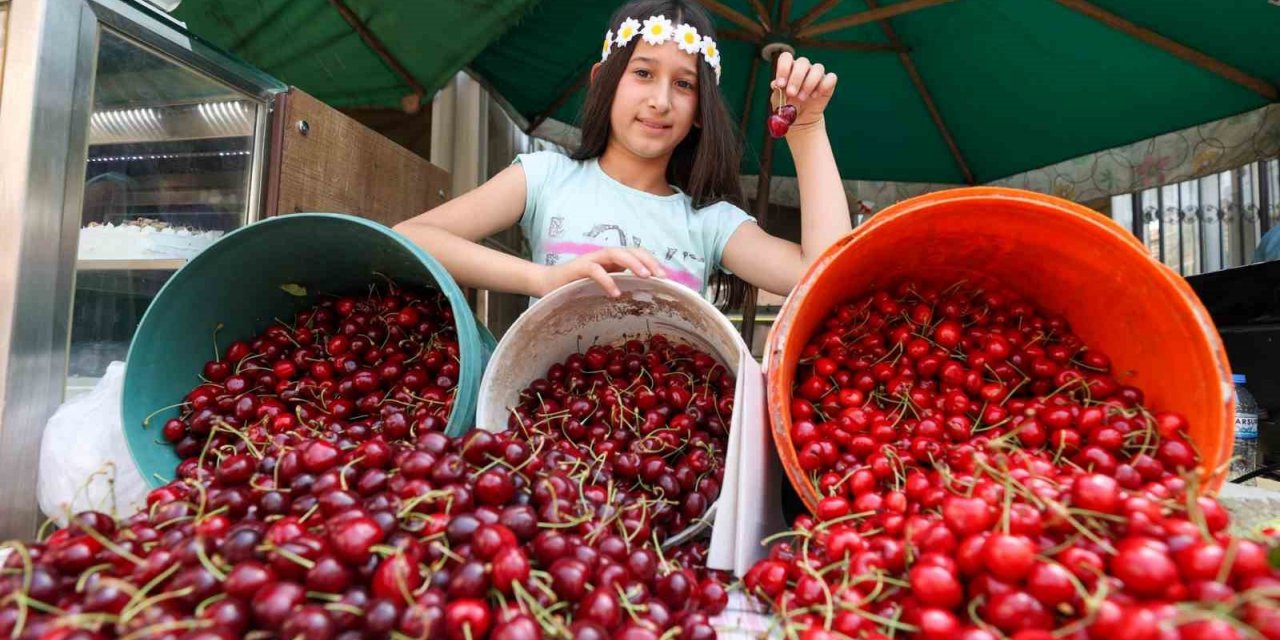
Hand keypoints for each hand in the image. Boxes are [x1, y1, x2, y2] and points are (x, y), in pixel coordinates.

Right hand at [534, 247, 665, 297]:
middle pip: (630, 250)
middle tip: (660, 276)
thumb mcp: (601, 287)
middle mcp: (603, 257)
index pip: (636, 253)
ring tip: (645, 277)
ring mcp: (590, 260)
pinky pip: (595, 270)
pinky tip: (616, 293)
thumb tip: (641, 295)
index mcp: (612, 261)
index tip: (665, 277)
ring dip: (633, 263)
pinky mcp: (577, 268)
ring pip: (615, 254)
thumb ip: (618, 285)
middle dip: (647, 260)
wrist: (545, 284)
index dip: (651, 261)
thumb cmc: (575, 287)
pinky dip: (607, 280)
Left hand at [771, 51, 837, 131]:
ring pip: (818, 68)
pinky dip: (824, 86)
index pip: (786, 57)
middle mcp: (803, 68)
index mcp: (789, 68)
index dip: (783, 68)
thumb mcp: (779, 101)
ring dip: (809, 83)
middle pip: (803, 62)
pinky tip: (815, 96)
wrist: (800, 119)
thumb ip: (777, 91)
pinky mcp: (828, 83)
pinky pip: (831, 78)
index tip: (780, 84)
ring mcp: (817, 74)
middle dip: (796, 78)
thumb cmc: (788, 106)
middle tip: (791, 93)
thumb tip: (775, 84)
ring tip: (801, 98)